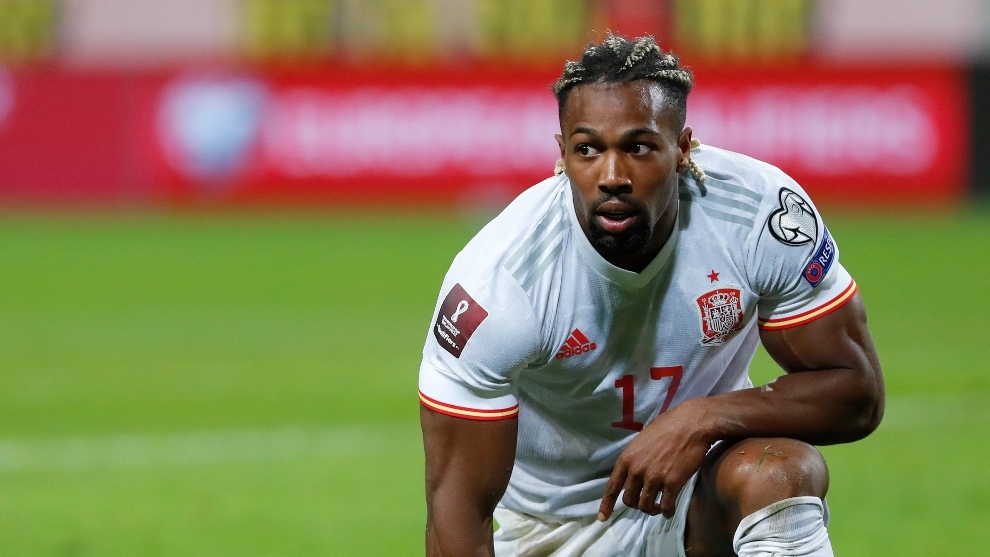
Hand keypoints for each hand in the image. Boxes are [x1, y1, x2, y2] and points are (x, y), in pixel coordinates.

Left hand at [598, 399, 711, 519]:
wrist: (691, 424)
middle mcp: (637, 470)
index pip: (612, 486)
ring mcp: (654, 477)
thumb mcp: (641, 440)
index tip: (602, 518)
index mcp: (627, 458)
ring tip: (658, 507)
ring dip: (651, 510)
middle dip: (636, 504)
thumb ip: (635, 458)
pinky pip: (665, 507)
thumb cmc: (667, 427)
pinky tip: (669, 510)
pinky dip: (667, 512)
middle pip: (629, 500)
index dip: (606, 504)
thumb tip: (632, 472)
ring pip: (645, 506)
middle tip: (646, 503)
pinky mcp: (672, 483)